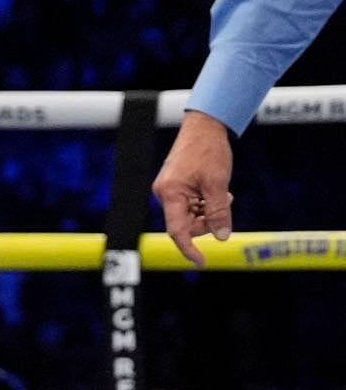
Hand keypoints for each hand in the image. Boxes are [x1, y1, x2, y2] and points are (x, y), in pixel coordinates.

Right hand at [152, 110, 233, 265]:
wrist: (203, 126)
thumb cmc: (209, 151)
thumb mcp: (218, 184)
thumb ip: (218, 212)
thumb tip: (221, 237)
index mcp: (171, 194)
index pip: (177, 231)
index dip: (189, 249)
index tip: (202, 262)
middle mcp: (165, 195)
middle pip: (185, 224)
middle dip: (207, 221)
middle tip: (226, 204)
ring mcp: (168, 190)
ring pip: (189, 215)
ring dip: (207, 210)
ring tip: (222, 193)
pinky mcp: (174, 186)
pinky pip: (189, 205)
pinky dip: (203, 203)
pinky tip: (213, 189)